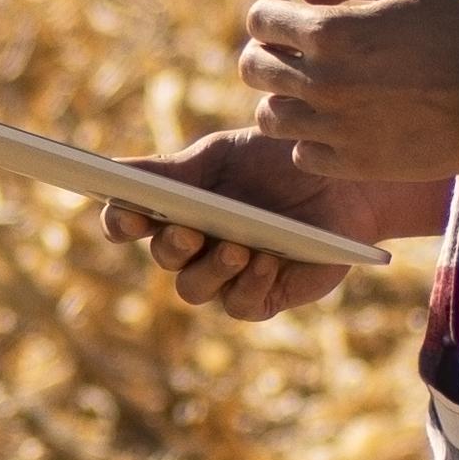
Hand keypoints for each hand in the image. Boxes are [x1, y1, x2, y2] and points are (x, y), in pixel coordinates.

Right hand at [96, 129, 434, 322]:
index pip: (128, 222)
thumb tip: (116, 171)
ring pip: (195, 287)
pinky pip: (241, 303)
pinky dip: (249, 284)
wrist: (342, 181)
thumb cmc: (276, 163)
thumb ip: (172, 169)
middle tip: (187, 230)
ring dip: (211, 269)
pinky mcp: (262, 297)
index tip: (125, 209)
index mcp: (173, 210)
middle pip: (162, 256)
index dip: (120, 219)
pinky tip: (266, 261)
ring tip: (236, 247)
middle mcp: (191, 248)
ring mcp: (225, 276)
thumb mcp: (222, 155)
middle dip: (171, 244)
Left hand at [238, 0, 458, 180]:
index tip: (292, 20)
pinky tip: (338, 125)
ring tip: (316, 92)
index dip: (272, 15)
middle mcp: (322, 82)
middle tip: (295, 56)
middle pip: (252, 70)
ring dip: (286, 100)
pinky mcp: (354, 163)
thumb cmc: (457, 29)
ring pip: (269, 117)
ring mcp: (335, 127)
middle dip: (268, 55)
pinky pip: (301, 153)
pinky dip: (311, 140)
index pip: (259, 20)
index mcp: (330, 32)